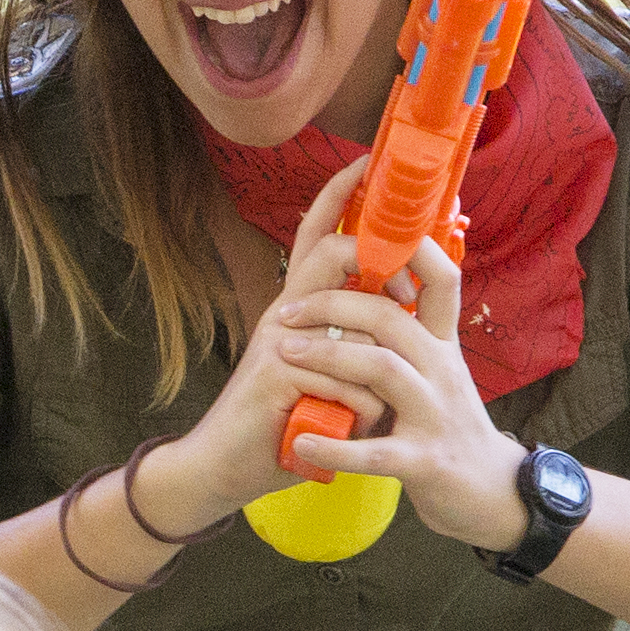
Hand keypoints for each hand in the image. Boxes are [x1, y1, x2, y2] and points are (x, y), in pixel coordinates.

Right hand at [152, 195, 394, 522]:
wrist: (224, 467)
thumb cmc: (283, 420)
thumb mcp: (319, 371)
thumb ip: (347, 339)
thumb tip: (400, 309)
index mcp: (298, 308)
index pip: (315, 237)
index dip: (337, 196)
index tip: (366, 162)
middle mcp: (285, 313)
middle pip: (332, 253)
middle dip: (376, 263)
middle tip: (405, 304)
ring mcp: (277, 341)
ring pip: (356, 330)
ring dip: (374, 384)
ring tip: (364, 417)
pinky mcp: (275, 375)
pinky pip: (346, 382)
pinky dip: (358, 416)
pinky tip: (340, 435)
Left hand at [272, 236, 532, 551]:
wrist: (494, 495)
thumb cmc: (450, 428)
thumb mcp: (438, 371)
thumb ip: (412, 334)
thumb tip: (376, 285)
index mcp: (442, 345)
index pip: (441, 278)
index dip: (411, 247)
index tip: (360, 227)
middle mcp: (442, 370)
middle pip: (389, 318)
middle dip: (333, 305)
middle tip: (286, 310)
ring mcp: (435, 414)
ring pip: (381, 368)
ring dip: (328, 356)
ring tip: (283, 353)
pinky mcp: (425, 461)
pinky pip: (375, 451)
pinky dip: (335, 447)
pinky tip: (301, 443)